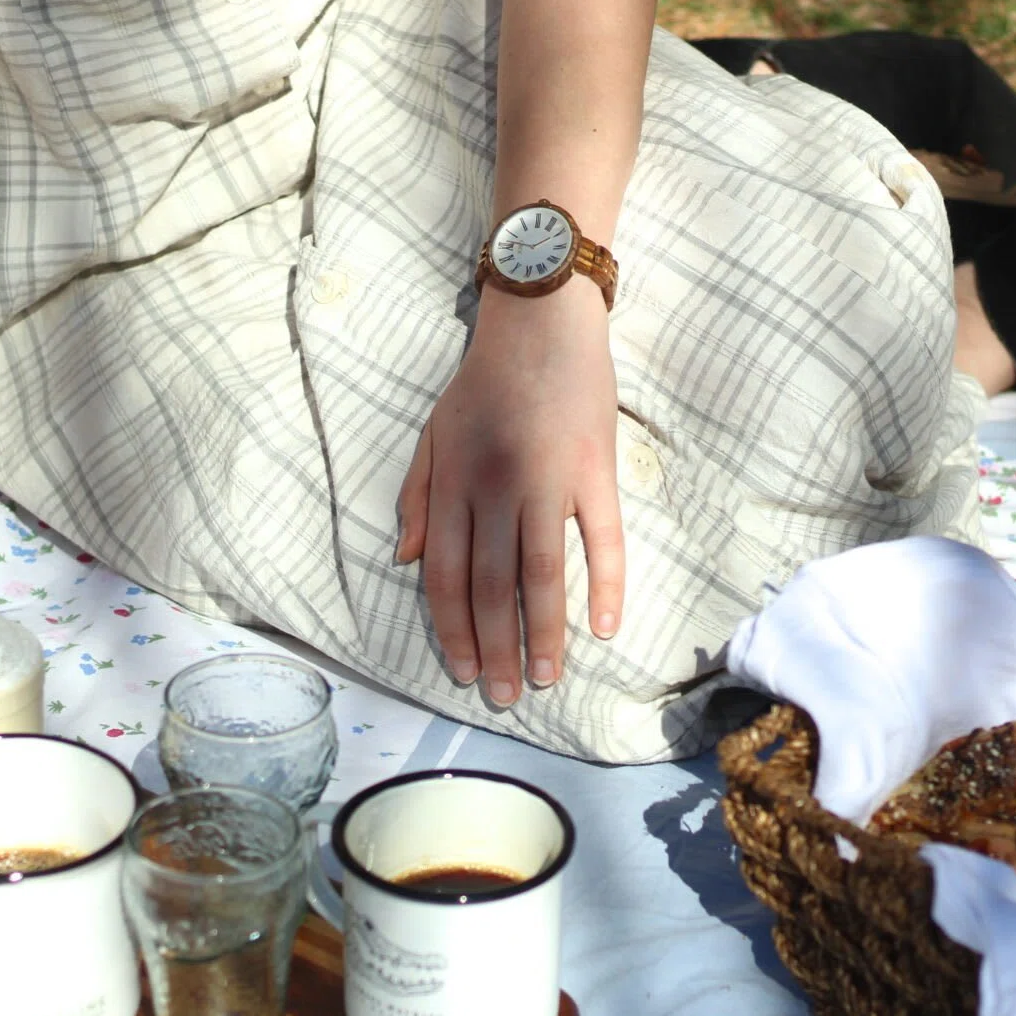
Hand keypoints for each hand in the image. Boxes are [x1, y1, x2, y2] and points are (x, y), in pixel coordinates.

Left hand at [395, 279, 625, 705]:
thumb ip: (418, 498)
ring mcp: (549, 480)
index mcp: (454, 484)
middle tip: (506, 697)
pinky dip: (606, 585)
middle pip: (493, 587)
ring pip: (543, 574)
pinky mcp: (596, 469)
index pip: (449, 576)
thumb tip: (409, 561)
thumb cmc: (483, 380)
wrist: (540, 318)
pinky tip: (603, 628)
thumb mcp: (432, 434)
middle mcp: (496, 488)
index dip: (454, 630)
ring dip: (545, 633)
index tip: (465, 672)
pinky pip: (604, 539)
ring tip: (548, 679)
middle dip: (498, 648)